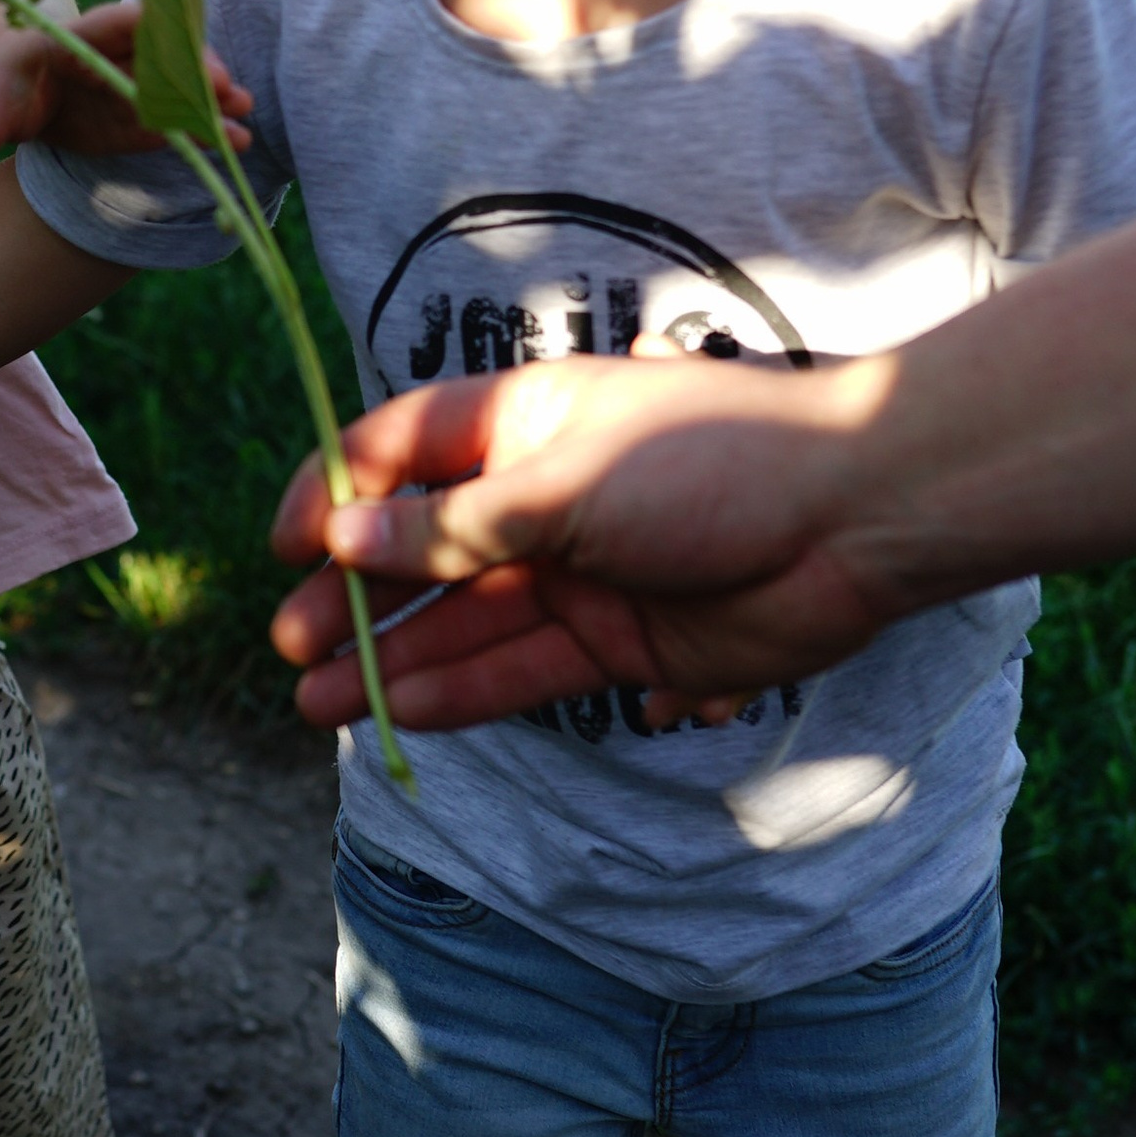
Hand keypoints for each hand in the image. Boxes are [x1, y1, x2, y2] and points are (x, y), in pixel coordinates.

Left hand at [0, 0, 254, 182]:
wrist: (19, 98)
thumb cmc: (2, 88)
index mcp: (77, 37)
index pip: (118, 22)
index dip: (151, 30)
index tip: (178, 42)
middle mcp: (116, 55)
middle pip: (161, 52)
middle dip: (194, 68)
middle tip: (224, 88)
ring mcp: (135, 85)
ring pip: (179, 86)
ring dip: (211, 99)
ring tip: (243, 119)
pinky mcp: (144, 116)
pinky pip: (180, 119)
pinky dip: (206, 129)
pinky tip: (235, 143)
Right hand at [266, 356, 896, 729]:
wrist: (853, 519)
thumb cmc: (714, 462)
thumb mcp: (566, 485)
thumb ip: (455, 525)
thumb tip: (343, 538)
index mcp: (522, 422)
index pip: (399, 453)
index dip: (332, 492)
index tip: (282, 547)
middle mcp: (538, 496)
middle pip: (419, 549)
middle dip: (352, 597)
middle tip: (293, 645)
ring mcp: (575, 573)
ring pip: (461, 621)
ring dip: (389, 660)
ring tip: (314, 704)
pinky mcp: (614, 642)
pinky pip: (519, 670)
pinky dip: (459, 692)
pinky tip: (399, 714)